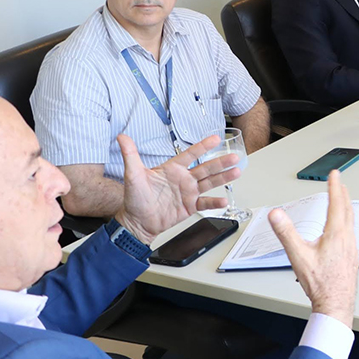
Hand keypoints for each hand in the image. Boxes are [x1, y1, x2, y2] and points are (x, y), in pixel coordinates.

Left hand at [113, 134, 241, 244]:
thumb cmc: (134, 198)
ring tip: (236, 172)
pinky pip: (205, 203)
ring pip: (210, 182)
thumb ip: (130, 155)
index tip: (215, 139)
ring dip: (223, 177)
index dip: (202, 146)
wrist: (137, 221)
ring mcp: (188, 192)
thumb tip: (122, 137)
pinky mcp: (190, 206)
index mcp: (172, 169)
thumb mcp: (132, 174)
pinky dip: (215, 202)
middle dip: (220, 162)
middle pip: (206, 168)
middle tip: (234, 156)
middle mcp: (183, 179)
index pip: (190, 154)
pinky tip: (223, 199)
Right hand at [268, 171, 357, 325]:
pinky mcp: (352, 257)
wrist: (336, 304)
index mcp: (336, 234)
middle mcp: (347, 239)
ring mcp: (352, 248)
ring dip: (346, 208)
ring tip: (342, 202)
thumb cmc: (320, 283)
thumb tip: (276, 214)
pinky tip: (342, 230)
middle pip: (347, 210)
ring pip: (351, 222)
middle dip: (342, 194)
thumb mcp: (298, 256)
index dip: (335, 186)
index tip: (335, 174)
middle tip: (340, 183)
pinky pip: (351, 233)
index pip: (336, 203)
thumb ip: (286, 233)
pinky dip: (347, 222)